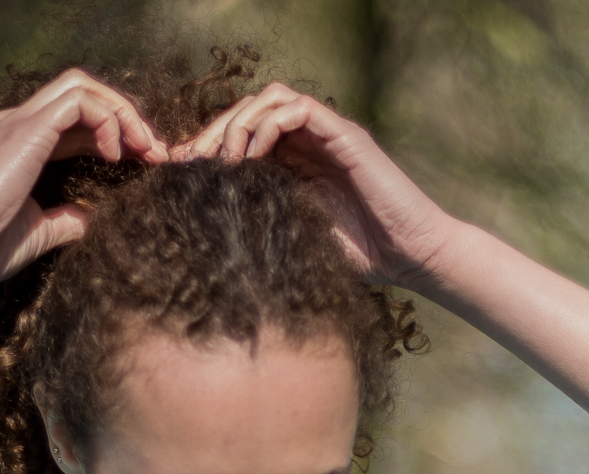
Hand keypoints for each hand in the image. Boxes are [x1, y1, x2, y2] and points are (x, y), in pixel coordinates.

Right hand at [0, 70, 165, 292]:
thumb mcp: (36, 233)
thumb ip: (64, 219)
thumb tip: (91, 218)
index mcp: (20, 145)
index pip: (77, 121)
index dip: (116, 135)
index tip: (146, 166)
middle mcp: (18, 124)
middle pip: (83, 93)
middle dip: (127, 117)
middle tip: (156, 154)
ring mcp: (20, 123)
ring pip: (82, 87)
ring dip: (123, 113)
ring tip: (145, 150)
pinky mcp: (25, 130)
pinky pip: (79, 101)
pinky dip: (107, 120)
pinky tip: (114, 155)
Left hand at [170, 83, 459, 287]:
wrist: (409, 258)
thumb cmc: (361, 257)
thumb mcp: (295, 237)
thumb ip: (262, 219)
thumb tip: (208, 225)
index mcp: (296, 164)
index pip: (242, 134)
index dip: (207, 146)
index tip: (179, 171)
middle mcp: (309, 143)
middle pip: (249, 110)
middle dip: (213, 130)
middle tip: (189, 160)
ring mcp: (328, 135)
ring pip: (270, 99)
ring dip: (238, 122)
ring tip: (223, 158)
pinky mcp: (345, 136)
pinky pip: (298, 109)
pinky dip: (268, 124)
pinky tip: (252, 155)